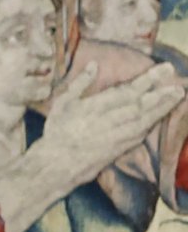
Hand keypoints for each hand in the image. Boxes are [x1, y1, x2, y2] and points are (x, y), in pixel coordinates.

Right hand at [33, 63, 184, 186]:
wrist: (55, 166)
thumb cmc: (57, 132)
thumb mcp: (61, 105)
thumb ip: (79, 84)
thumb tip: (93, 65)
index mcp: (93, 109)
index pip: (126, 92)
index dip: (148, 80)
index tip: (165, 69)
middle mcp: (107, 123)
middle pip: (140, 107)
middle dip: (161, 95)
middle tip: (178, 85)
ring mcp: (114, 138)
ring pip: (143, 121)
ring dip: (162, 109)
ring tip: (177, 97)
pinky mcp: (118, 150)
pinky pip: (139, 135)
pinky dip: (151, 124)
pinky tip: (160, 116)